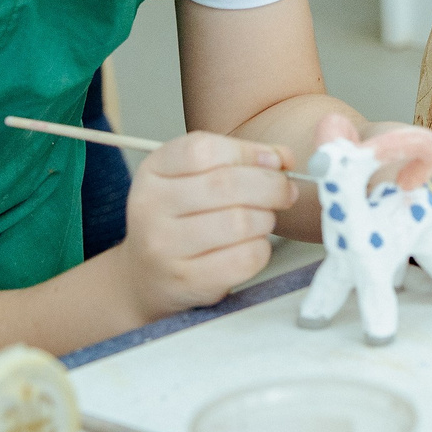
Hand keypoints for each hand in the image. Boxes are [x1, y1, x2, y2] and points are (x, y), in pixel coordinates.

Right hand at [118, 131, 296, 322]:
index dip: (249, 152)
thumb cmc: (179, 218)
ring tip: (263, 219)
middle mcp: (150, 208)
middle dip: (271, 186)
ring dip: (266, 219)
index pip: (204, 150)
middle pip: (226, 185)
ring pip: (240, 222)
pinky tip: (253, 245)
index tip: (275, 161)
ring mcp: (164, 247)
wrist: (146, 275)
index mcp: (153, 171)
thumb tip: (283, 157)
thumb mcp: (193, 177)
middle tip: (286, 191)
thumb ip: (238, 159)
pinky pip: (245, 258)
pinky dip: (261, 249)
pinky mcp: (186, 281)